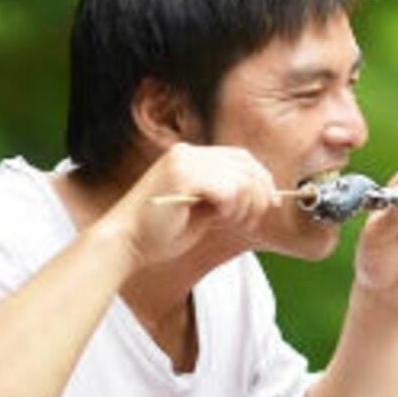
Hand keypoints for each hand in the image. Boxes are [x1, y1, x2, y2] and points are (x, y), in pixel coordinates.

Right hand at [114, 142, 280, 265]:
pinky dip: (234, 205)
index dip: (261, 178)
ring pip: (240, 177)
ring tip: (237, 222)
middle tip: (258, 217)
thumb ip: (224, 198)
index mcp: (189, 157)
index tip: (271, 201)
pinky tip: (224, 217)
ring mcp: (184, 162)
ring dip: (247, 204)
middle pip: (245, 164)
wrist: (126, 242)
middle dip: (261, 193)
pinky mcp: (182, 176)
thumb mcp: (201, 211)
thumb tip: (258, 197)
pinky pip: (228, 188)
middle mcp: (187, 154)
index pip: (239, 157)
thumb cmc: (159, 233)